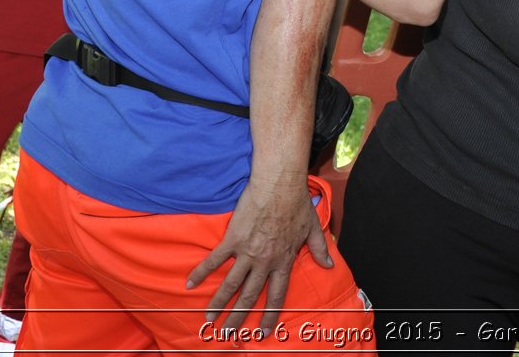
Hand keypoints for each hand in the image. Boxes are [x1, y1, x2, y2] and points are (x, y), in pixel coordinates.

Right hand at [186, 177, 331, 336]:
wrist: (279, 183)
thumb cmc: (297, 203)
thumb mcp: (313, 228)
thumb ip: (320, 249)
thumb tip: (329, 265)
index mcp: (284, 260)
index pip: (277, 295)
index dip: (269, 315)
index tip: (263, 332)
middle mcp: (264, 261)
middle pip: (250, 296)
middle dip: (238, 318)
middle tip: (228, 335)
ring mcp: (247, 251)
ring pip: (231, 284)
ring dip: (219, 303)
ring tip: (208, 319)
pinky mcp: (232, 239)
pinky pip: (214, 260)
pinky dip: (201, 272)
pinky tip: (189, 284)